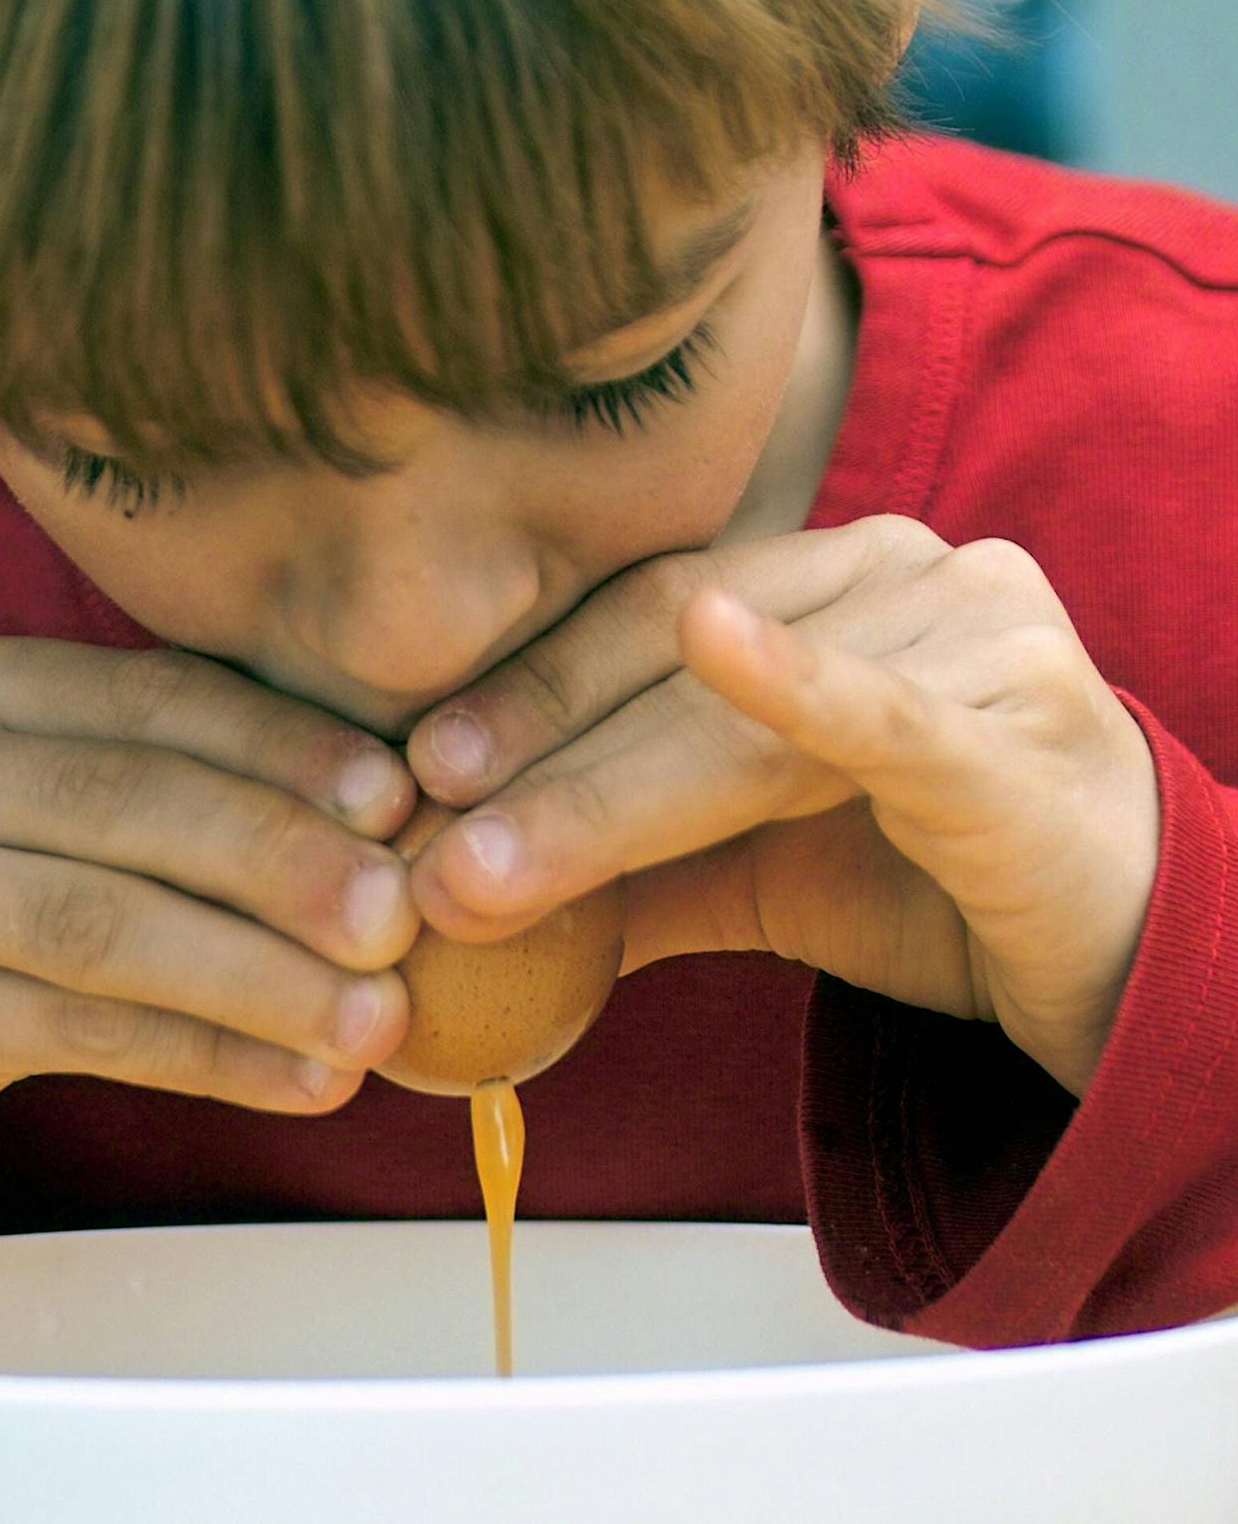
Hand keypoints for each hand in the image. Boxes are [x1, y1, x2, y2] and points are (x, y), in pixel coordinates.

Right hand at [0, 640, 418, 1261]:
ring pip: (105, 922)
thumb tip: (391, 828)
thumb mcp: (51, 826)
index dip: (287, 746)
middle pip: (132, 800)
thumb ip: (177, 800)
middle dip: (283, 860)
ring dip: (260, 976)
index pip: (155, 695)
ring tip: (375, 1021)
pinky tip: (297, 1083)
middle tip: (401, 919)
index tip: (403, 800)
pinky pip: (78, 1027)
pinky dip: (204, 1056)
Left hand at [402, 515, 1160, 1098]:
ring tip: (486, 864)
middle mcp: (891, 575)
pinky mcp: (1020, 725)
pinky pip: (892, 710)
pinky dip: (797, 682)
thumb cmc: (926, 878)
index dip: (518, 690)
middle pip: (668, 655)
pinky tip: (713, 644)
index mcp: (818, 583)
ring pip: (743, 718)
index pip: (633, 619)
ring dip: (604, 792)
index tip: (408, 770)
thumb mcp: (742, 866)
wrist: (1114, 948)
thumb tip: (450, 898)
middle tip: (418, 825)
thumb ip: (620, 864)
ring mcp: (964, 634)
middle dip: (534, 750)